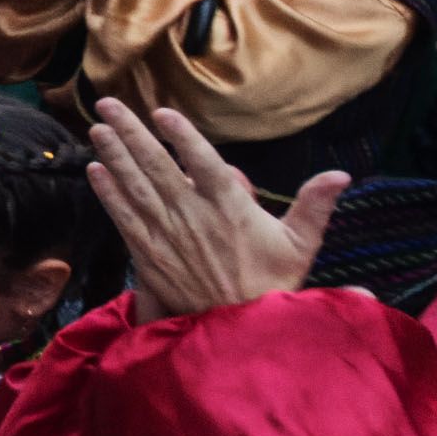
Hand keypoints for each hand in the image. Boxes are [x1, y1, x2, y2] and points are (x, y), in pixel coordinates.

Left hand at [87, 97, 341, 322]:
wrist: (238, 330)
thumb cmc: (271, 284)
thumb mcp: (300, 245)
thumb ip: (315, 205)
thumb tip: (342, 174)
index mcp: (229, 208)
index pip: (203, 163)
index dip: (182, 137)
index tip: (163, 113)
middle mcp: (193, 216)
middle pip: (158, 167)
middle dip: (132, 133)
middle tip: (110, 105)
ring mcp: (168, 235)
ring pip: (136, 187)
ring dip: (115, 155)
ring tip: (98, 128)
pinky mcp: (148, 254)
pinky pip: (124, 218)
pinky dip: (108, 194)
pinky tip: (94, 170)